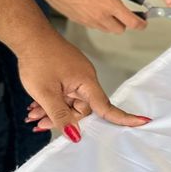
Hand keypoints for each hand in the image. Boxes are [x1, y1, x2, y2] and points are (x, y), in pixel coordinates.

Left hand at [18, 30, 148, 139]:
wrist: (28, 35)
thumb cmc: (38, 59)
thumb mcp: (46, 93)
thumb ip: (60, 115)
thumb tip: (75, 135)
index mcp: (86, 82)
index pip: (106, 106)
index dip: (123, 118)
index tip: (142, 122)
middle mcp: (85, 79)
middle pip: (81, 108)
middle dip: (62, 118)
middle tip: (39, 123)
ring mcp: (75, 75)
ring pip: (69, 102)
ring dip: (53, 110)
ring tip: (33, 114)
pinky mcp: (66, 73)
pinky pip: (63, 93)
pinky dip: (51, 100)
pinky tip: (36, 105)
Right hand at [26, 0, 146, 33]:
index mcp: (109, 5)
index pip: (131, 22)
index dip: (141, 24)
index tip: (143, 22)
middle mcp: (100, 17)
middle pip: (120, 29)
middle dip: (125, 23)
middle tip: (126, 13)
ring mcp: (88, 21)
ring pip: (107, 30)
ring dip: (112, 23)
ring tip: (109, 9)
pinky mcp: (79, 22)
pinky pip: (94, 26)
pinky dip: (99, 21)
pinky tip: (95, 9)